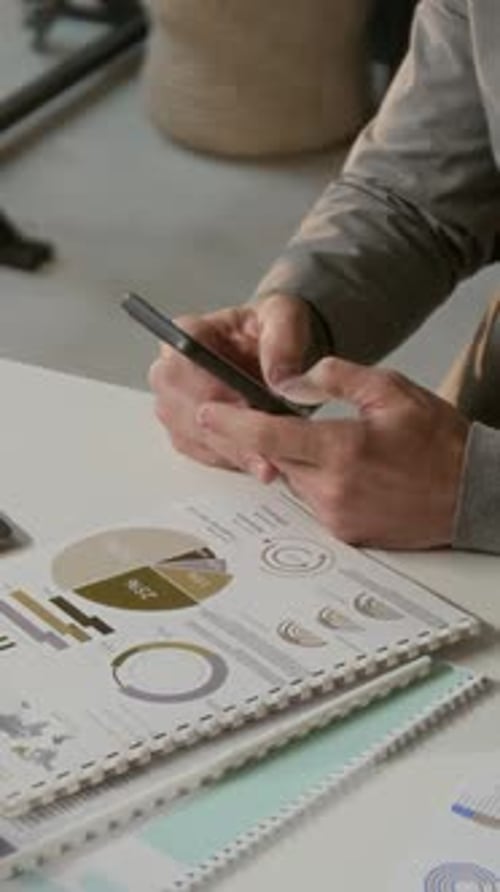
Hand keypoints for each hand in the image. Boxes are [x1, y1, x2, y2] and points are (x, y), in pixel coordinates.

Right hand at [148, 294, 311, 473]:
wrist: (279, 355)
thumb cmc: (272, 331)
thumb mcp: (286, 318)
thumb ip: (282, 340)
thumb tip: (278, 378)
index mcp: (190, 334)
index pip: (182, 360)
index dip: (212, 386)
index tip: (245, 404)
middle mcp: (172, 369)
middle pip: (181, 403)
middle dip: (224, 428)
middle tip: (263, 443)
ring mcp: (175, 403)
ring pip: (192, 434)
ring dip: (231, 450)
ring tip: (269, 459)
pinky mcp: (186, 430)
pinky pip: (202, 452)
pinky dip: (231, 460)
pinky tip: (258, 462)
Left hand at [197, 357, 469, 548]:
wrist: (473, 494)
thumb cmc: (438, 440)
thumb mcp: (391, 390)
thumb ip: (336, 378)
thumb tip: (290, 381)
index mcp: (342, 450)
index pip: (269, 436)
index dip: (231, 423)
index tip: (205, 412)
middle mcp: (332, 490)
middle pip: (275, 459)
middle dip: (265, 438)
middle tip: (268, 416)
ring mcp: (337, 517)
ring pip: (293, 480)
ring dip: (296, 459)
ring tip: (332, 442)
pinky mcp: (345, 534)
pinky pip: (312, 501)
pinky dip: (316, 480)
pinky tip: (347, 468)